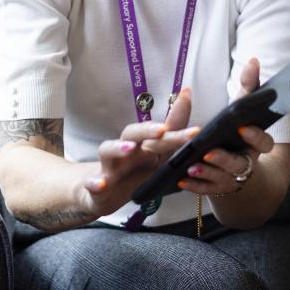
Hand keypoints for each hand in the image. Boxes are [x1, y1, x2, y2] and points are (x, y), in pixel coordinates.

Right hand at [77, 87, 197, 216]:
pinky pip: (93, 183)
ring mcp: (109, 167)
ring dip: (117, 148)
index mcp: (143, 145)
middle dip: (147, 130)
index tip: (196, 129)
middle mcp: (125, 151)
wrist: (103, 194)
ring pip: (108, 151)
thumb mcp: (158, 156)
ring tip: (129, 148)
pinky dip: (95, 182)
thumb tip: (188, 95)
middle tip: (162, 130)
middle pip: (133, 133)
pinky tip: (100, 184)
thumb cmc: (135, 171)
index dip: (177, 129)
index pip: (160, 132)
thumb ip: (174, 131)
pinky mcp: (96, 185)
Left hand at [177, 57, 274, 197]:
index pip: (263, 142)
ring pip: (223, 179)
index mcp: (256, 143)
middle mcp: (247, 162)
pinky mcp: (217, 187)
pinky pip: (207, 190)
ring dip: (208, 174)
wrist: (237, 165)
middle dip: (225, 159)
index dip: (254, 136)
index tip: (241, 128)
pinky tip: (182, 180)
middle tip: (209, 151)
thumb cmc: (238, 130)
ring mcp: (232, 177)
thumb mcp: (242, 108)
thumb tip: (253, 60)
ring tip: (192, 166)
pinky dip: (195, 186)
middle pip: (240, 164)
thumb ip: (248, 87)